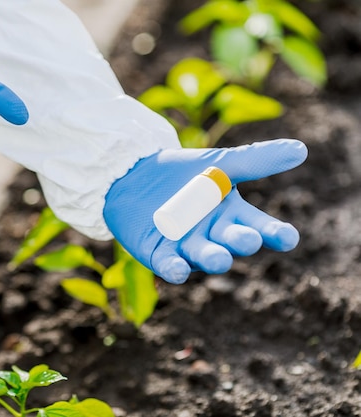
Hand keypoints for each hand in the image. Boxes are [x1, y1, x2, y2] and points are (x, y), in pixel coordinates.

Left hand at [103, 139, 307, 283]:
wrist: (133, 175)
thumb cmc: (182, 173)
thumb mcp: (219, 164)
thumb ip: (256, 160)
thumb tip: (301, 149)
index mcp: (232, 215)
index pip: (260, 227)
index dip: (275, 233)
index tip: (288, 237)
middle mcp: (214, 235)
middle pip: (232, 242)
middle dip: (241, 241)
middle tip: (248, 239)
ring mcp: (187, 247)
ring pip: (205, 257)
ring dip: (212, 258)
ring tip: (218, 258)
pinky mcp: (160, 255)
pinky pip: (170, 266)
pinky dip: (175, 269)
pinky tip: (178, 270)